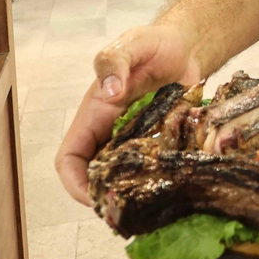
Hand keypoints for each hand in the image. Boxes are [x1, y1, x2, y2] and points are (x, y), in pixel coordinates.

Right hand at [55, 24, 201, 203]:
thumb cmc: (155, 44)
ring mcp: (136, 143)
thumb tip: (109, 92)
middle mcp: (111, 134)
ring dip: (134, 196)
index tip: (97, 197)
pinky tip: (179, 192)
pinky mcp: (160, 146)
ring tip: (155, 209)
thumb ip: (115, 61)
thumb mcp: (134, 44)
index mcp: (94, 116)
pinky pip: (154, 173)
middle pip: (96, 178)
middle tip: (132, 213)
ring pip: (125, 181)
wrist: (188, 46)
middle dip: (107, 199)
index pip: (70, 159)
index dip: (75, 183)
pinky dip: (160, 184)